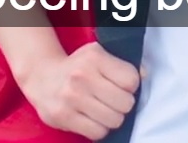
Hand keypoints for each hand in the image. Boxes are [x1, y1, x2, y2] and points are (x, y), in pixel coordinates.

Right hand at [13, 42, 140, 138]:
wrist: (42, 76)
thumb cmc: (77, 67)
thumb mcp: (98, 55)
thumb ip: (122, 65)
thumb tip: (145, 76)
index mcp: (95, 58)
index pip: (132, 80)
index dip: (131, 86)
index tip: (121, 86)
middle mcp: (82, 76)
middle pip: (125, 103)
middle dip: (123, 105)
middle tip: (113, 101)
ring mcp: (72, 98)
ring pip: (114, 120)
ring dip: (112, 118)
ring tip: (102, 110)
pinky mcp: (63, 116)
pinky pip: (97, 132)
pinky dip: (99, 129)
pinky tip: (92, 119)